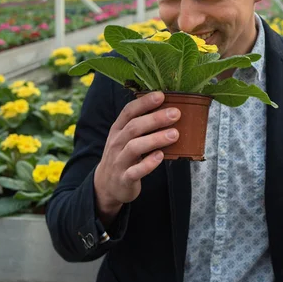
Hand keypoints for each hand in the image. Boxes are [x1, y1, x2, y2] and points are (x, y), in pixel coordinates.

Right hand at [93, 91, 179, 226]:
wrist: (106, 186)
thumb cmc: (124, 156)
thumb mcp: (127, 138)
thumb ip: (143, 126)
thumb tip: (170, 110)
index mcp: (118, 129)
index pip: (128, 112)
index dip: (144, 103)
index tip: (161, 95)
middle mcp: (116, 143)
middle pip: (134, 127)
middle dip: (155, 119)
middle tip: (175, 114)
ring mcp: (119, 161)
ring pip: (135, 147)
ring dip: (155, 139)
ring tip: (175, 134)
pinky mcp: (124, 179)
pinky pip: (135, 171)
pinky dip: (148, 163)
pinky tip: (161, 156)